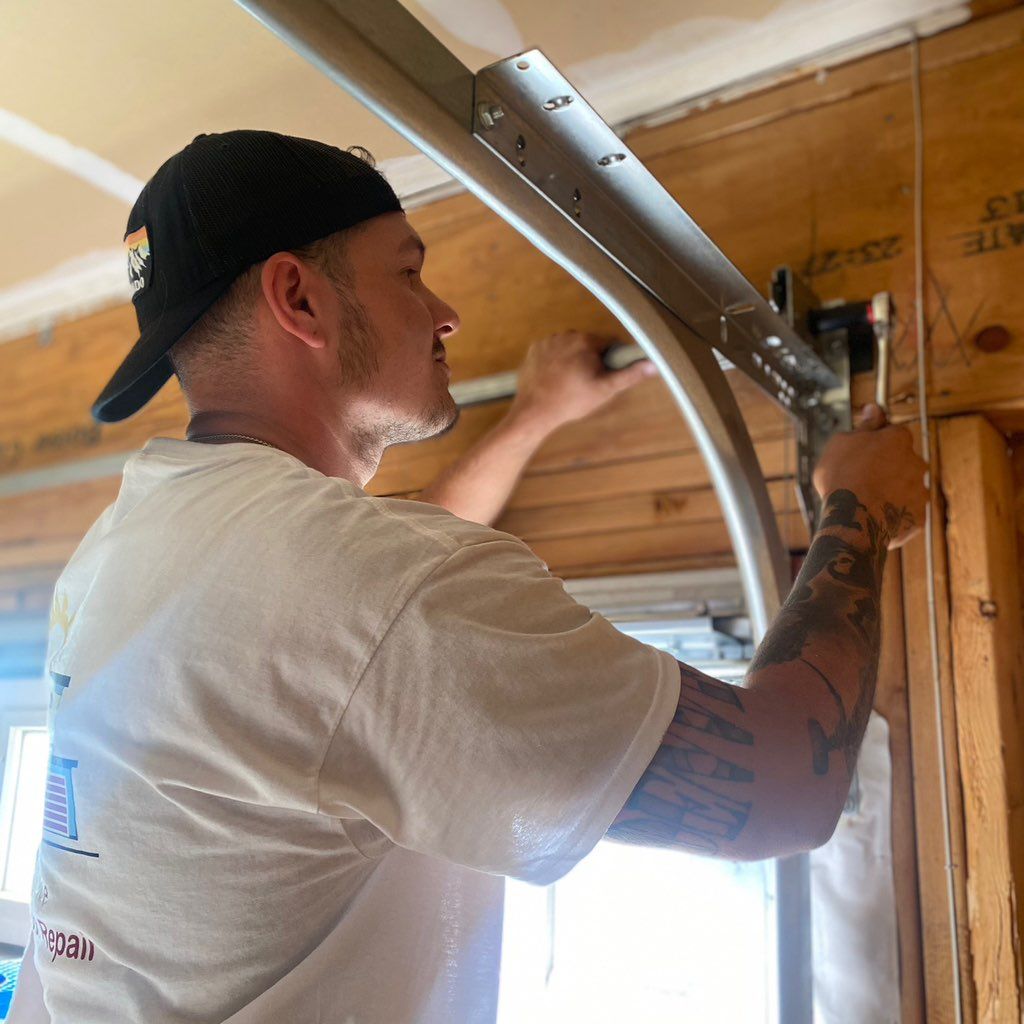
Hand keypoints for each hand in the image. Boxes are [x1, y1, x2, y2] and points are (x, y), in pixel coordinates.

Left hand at [509, 331, 657, 434]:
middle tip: (586, 382)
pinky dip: (556, 360)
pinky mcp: (534, 348)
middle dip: (591, 359)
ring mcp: (548, 340)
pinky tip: (555, 378)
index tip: (605, 375)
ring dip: (573, 359)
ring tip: (569, 382)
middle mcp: (566, 334)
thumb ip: (629, 375)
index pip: (609, 343)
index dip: (611, 359)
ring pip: (570, 346)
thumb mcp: (605, 390)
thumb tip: (654, 364)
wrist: (535, 411)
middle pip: (589, 344)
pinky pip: (553, 350)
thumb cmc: (572, 401)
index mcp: (586, 340)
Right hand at [812, 403, 927, 547]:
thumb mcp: (841, 442)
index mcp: (899, 438)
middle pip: (902, 460)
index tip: (861, 451)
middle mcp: (917, 461)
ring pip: (906, 487)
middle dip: (886, 467)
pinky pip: (907, 513)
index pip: (893, 433)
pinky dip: (894, 515)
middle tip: (860, 479)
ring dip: (891, 491)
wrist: (851, 517)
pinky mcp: (918, 517)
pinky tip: (875, 517)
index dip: (875, 442)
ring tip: (866, 502)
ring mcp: (920, 490)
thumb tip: (874, 408)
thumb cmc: (842, 476)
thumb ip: (864, 425)